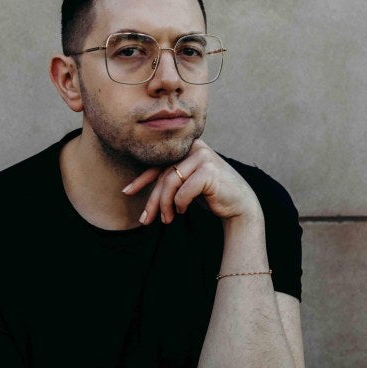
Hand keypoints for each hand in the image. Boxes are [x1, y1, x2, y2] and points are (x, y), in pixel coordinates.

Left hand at [123, 139, 262, 224]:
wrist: (240, 204)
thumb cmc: (210, 194)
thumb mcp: (185, 183)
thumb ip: (169, 178)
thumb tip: (132, 187)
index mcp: (187, 147)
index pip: (158, 163)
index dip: (141, 179)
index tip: (126, 192)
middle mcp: (194, 147)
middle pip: (163, 174)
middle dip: (153, 200)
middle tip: (145, 220)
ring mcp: (202, 156)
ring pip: (170, 181)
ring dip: (165, 205)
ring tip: (166, 220)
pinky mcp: (209, 170)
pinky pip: (184, 190)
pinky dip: (180, 204)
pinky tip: (182, 211)